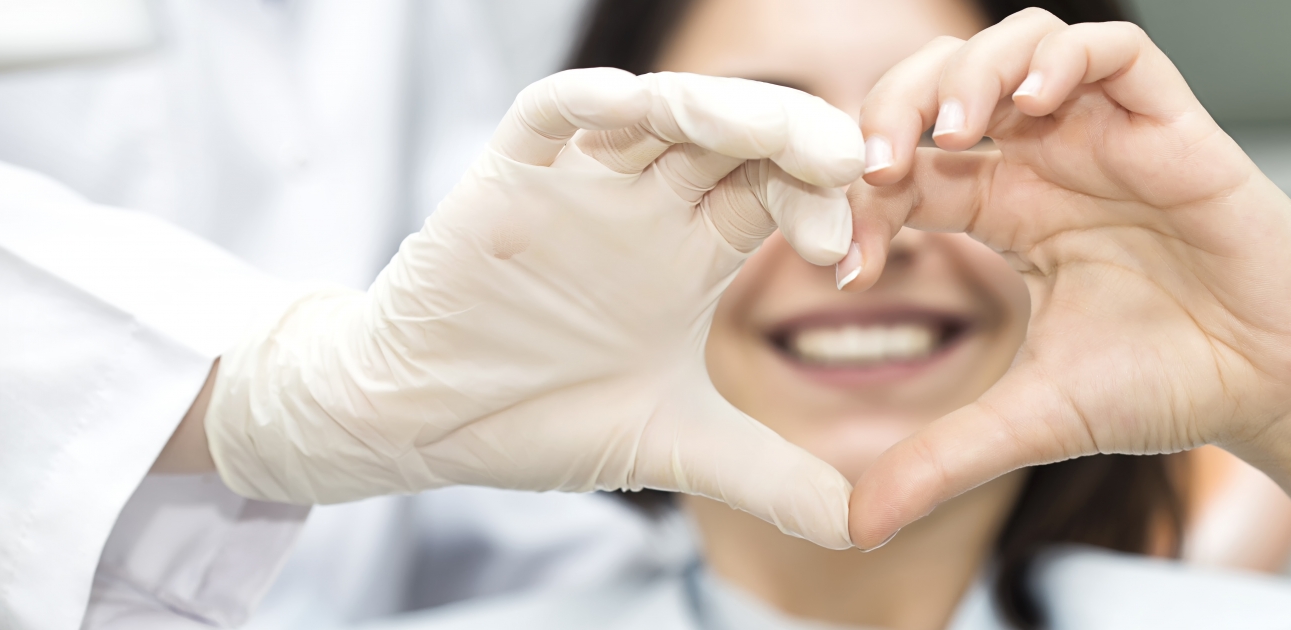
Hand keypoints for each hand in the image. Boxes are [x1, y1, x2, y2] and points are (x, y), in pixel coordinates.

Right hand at [203, 69, 863, 548]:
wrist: (425, 421)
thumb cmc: (540, 417)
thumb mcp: (673, 447)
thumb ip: (770, 478)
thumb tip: (865, 530)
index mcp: (694, 250)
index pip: (778, 194)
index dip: (823, 207)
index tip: (848, 255)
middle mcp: (647, 203)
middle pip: (737, 138)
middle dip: (794, 139)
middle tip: (847, 164)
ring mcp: (580, 182)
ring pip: (659, 112)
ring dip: (716, 108)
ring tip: (766, 132)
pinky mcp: (508, 176)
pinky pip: (549, 116)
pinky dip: (588, 103)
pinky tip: (630, 106)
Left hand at [844, 10, 1290, 546]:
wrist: (1275, 388)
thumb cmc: (1166, 384)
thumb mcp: (1031, 421)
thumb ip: (942, 458)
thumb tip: (857, 525)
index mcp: (1004, 212)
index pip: (907, 171)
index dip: (862, 198)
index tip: (848, 262)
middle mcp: (1046, 162)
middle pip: (943, 86)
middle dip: (893, 107)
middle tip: (874, 163)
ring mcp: (1105, 136)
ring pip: (1018, 46)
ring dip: (969, 72)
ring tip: (950, 130)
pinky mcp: (1171, 125)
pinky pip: (1113, 49)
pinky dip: (1062, 58)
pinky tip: (1033, 104)